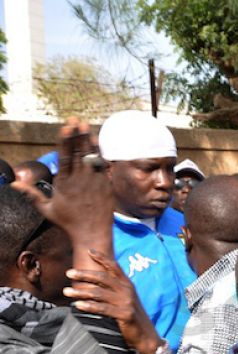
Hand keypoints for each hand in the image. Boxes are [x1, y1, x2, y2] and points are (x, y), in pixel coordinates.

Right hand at [12, 118, 114, 260]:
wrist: (93, 234)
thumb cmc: (68, 222)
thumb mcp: (47, 209)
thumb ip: (32, 194)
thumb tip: (14, 184)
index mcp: (64, 183)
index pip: (65, 157)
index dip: (66, 141)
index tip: (66, 127)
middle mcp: (80, 180)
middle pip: (78, 153)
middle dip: (77, 135)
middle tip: (76, 119)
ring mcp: (95, 182)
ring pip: (91, 157)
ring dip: (89, 140)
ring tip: (86, 124)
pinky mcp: (106, 185)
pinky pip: (103, 166)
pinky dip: (100, 153)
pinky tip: (97, 142)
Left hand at [64, 249, 162, 353]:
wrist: (146, 336)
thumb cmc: (131, 317)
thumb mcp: (126, 300)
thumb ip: (114, 290)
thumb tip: (94, 282)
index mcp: (128, 285)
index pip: (114, 267)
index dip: (102, 258)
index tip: (89, 251)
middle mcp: (127, 291)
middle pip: (103, 277)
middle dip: (84, 274)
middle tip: (69, 273)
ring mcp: (126, 302)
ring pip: (99, 293)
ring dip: (80, 292)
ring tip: (66, 292)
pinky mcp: (125, 314)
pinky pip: (102, 309)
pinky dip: (88, 306)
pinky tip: (77, 306)